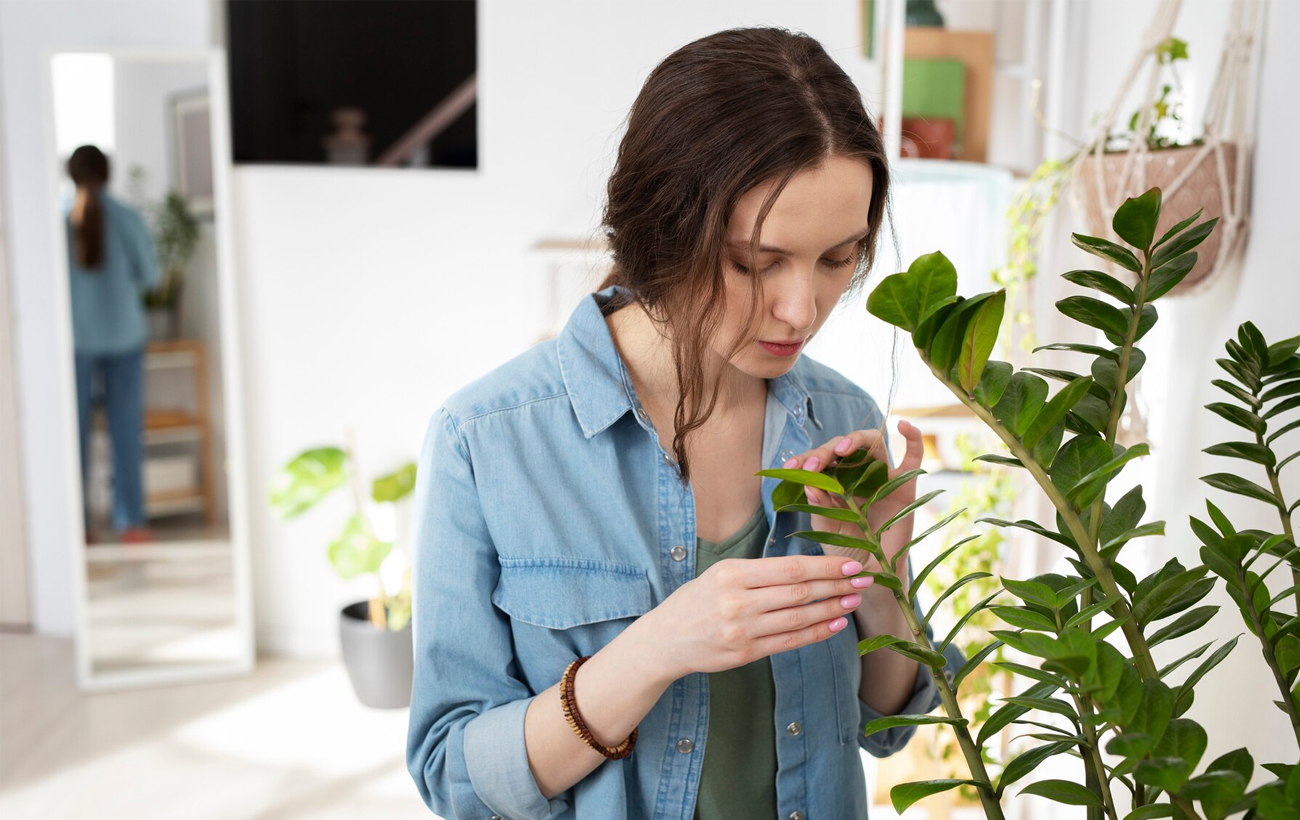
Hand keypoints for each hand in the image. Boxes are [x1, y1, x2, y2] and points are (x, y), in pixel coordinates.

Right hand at [638, 554, 875, 679]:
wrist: (665, 640)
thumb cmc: (696, 601)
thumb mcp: (720, 574)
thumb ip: (758, 572)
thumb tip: (806, 569)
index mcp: (732, 574)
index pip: (789, 568)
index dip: (825, 566)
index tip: (851, 562)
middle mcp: (737, 601)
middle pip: (799, 592)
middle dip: (837, 585)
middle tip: (864, 580)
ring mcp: (742, 630)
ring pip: (798, 618)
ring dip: (832, 609)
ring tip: (854, 600)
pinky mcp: (745, 653)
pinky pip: (789, 641)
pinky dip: (815, 633)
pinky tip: (835, 624)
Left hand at [781, 420, 924, 580]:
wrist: (872, 574)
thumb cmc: (847, 550)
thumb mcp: (828, 529)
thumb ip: (819, 508)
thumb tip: (809, 483)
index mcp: (835, 481)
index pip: (821, 459)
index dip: (806, 459)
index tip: (790, 468)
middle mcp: (858, 474)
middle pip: (844, 448)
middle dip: (825, 451)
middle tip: (813, 464)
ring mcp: (882, 477)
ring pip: (872, 443)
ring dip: (855, 440)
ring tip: (842, 450)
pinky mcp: (905, 485)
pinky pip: (913, 456)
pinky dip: (912, 437)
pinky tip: (902, 425)